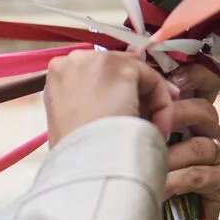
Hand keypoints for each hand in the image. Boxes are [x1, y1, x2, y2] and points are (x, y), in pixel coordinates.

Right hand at [42, 50, 175, 147]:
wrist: (84, 159)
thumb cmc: (75, 152)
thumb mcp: (75, 122)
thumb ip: (91, 103)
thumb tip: (119, 100)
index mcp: (57, 74)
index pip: (95, 75)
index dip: (116, 94)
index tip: (130, 113)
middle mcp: (74, 60)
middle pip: (117, 70)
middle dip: (138, 94)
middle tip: (153, 120)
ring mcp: (97, 61)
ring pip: (137, 75)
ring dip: (151, 103)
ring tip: (156, 130)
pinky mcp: (122, 67)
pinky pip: (152, 81)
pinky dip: (161, 104)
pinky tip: (158, 129)